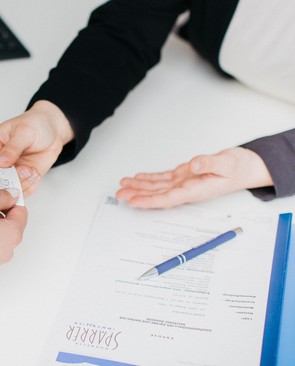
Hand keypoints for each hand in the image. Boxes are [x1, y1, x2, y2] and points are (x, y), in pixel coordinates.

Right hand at [0, 100, 73, 196]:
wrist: (54, 130)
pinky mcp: (22, 178)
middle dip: (5, 181)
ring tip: (31, 171)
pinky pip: (22, 190)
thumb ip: (12, 148)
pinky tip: (35, 174)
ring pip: (8, 188)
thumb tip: (0, 161)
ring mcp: (10, 171)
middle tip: (19, 174)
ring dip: (21, 183)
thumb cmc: (35, 124)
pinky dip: (30, 185)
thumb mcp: (23, 131)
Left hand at [116, 148, 272, 208]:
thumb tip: (194, 164)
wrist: (246, 168)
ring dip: (139, 187)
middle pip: (157, 195)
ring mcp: (184, 183)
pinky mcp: (184, 176)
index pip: (168, 198)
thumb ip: (210, 164)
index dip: (149, 201)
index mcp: (196, 191)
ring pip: (157, 187)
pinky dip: (149, 179)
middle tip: (119, 194)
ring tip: (122, 186)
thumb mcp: (228, 163)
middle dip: (137, 195)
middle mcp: (187, 190)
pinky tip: (137, 178)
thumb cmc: (239, 168)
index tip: (134, 202)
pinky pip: (162, 179)